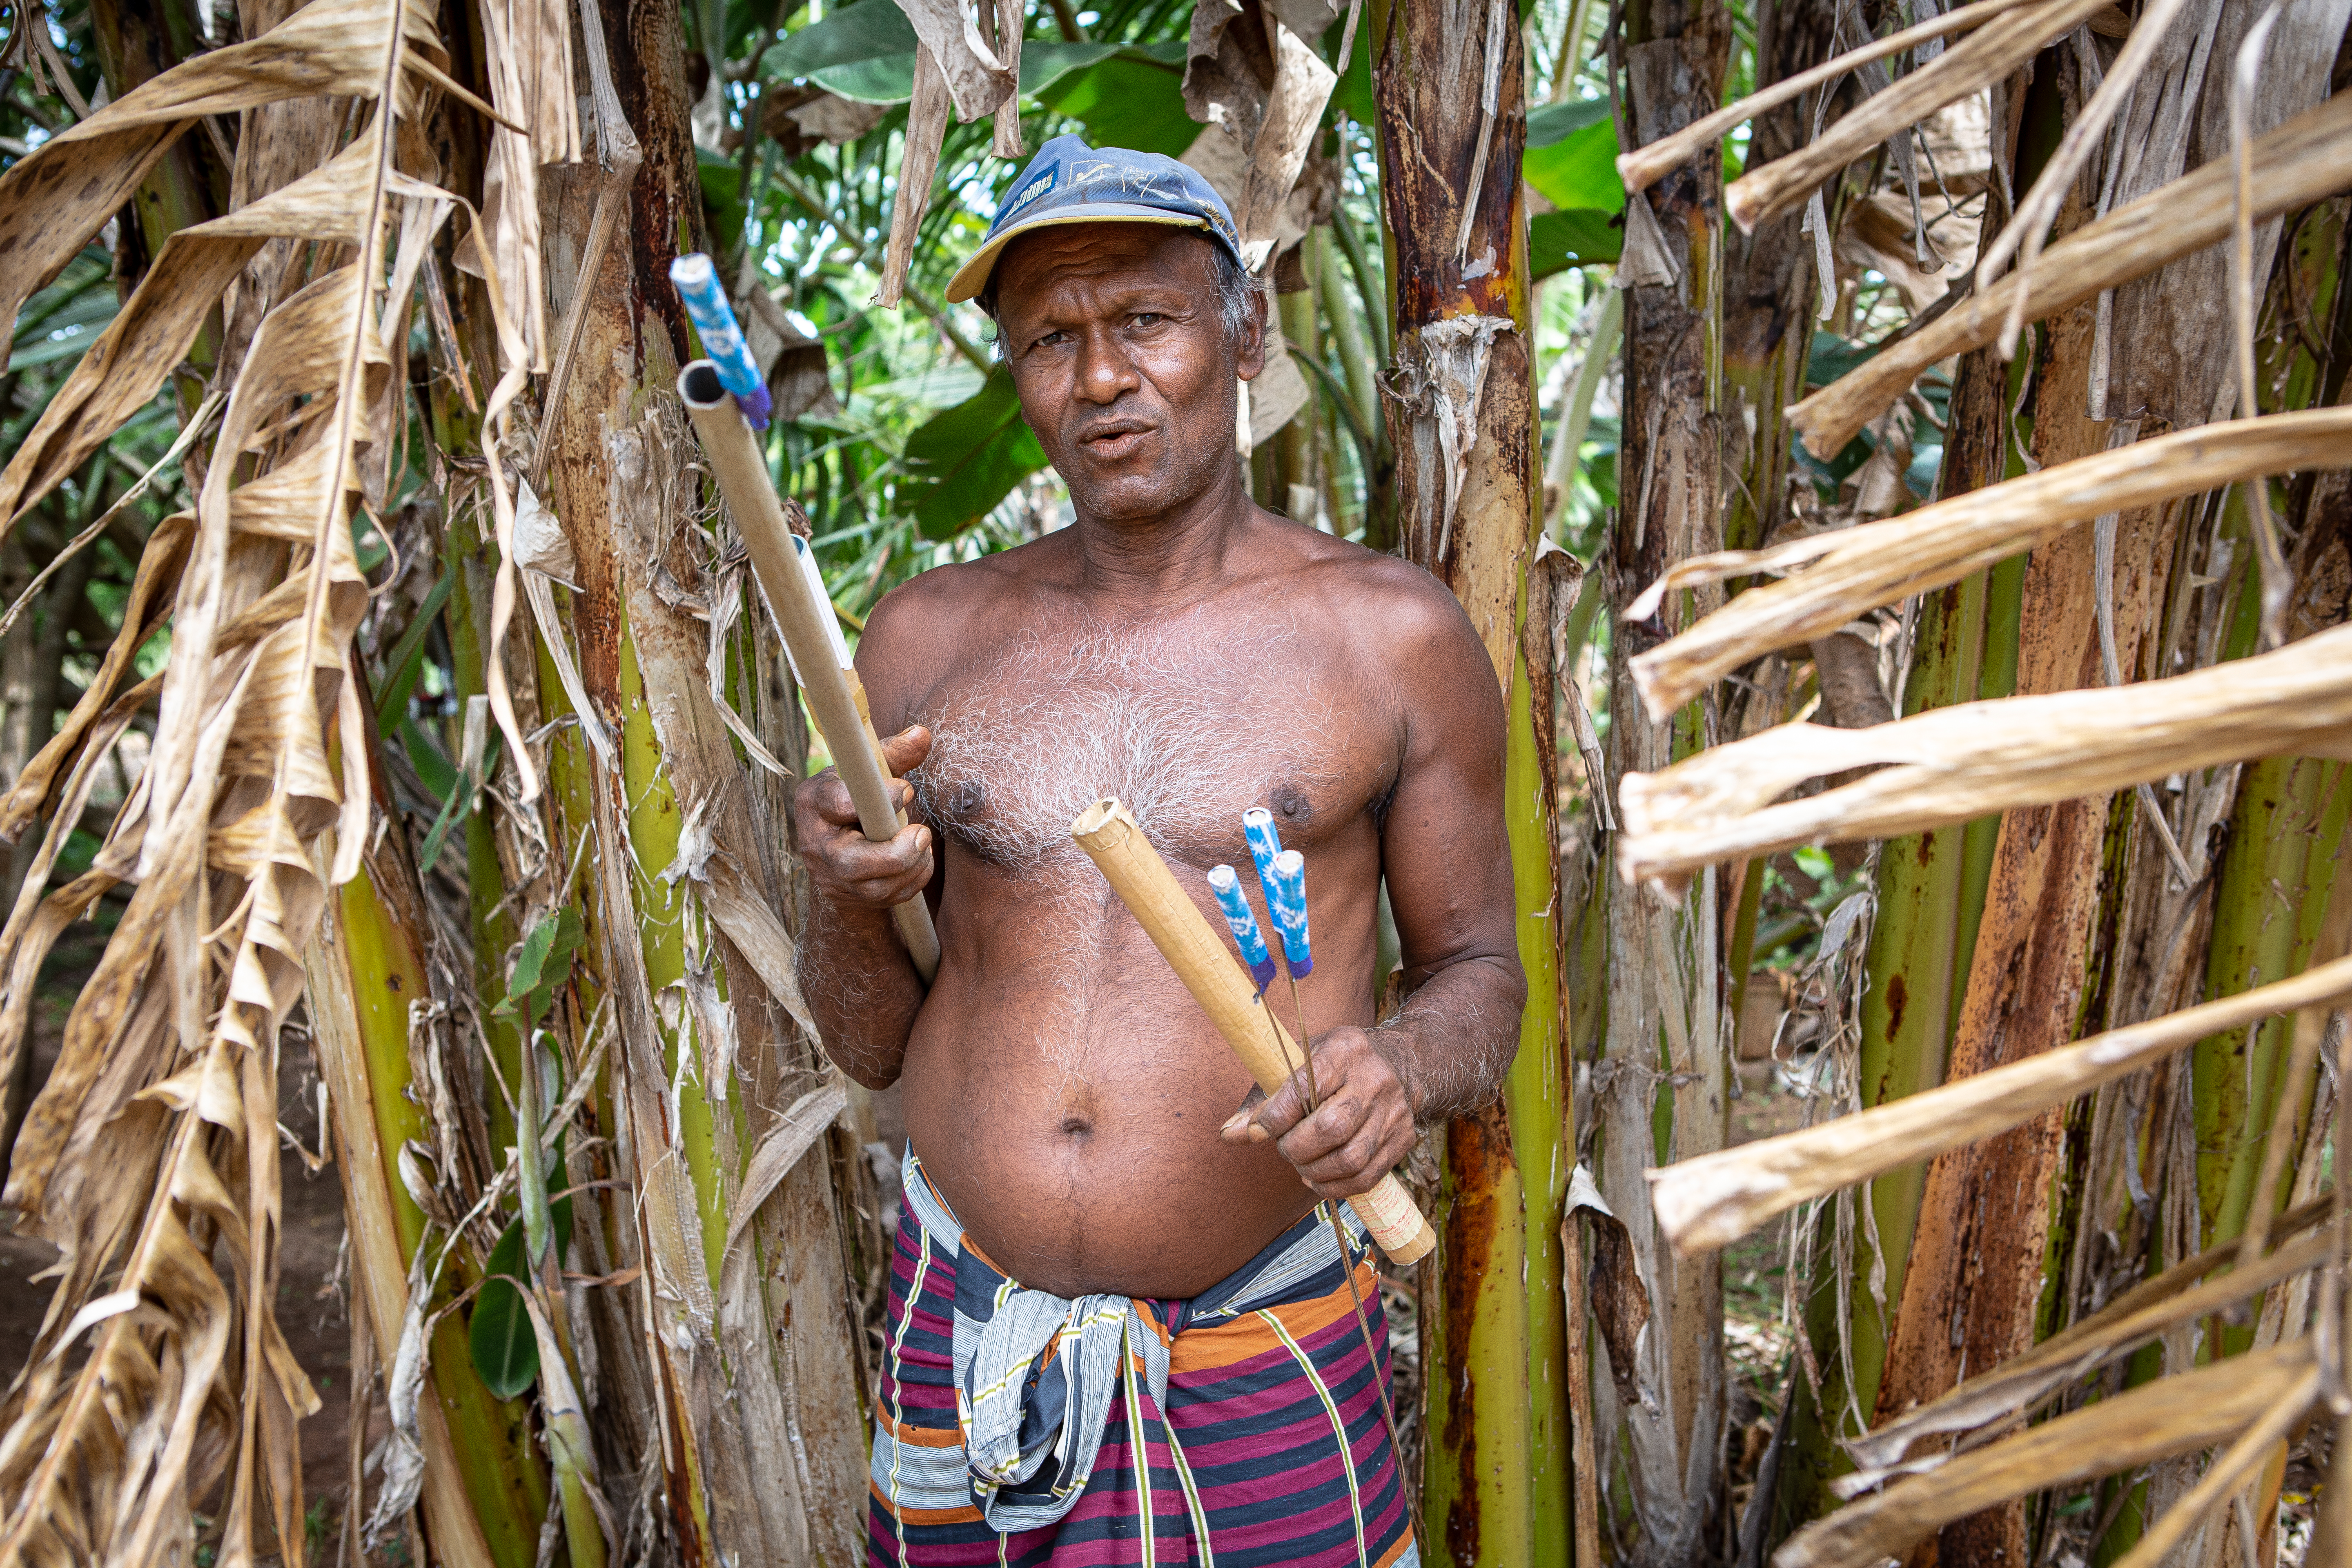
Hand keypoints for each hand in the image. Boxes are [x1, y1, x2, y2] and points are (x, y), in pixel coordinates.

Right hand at [792, 725, 934, 910]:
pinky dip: (913, 881)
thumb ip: (893, 754)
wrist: (836, 840)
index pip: (835, 802)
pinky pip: (888, 898)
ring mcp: (830, 875)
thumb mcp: (867, 771)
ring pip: (873, 887)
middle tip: (923, 833)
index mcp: (814, 801)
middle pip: (852, 862)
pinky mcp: (847, 897)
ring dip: (911, 868)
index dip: (875, 799)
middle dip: (896, 853)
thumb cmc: (855, 795)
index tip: (906, 789)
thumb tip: (922, 735)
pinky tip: (920, 860)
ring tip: (925, 843)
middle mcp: (816, 843)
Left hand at [1218, 1026, 1417, 1201]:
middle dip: (1295, 1148)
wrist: (1398, 1063)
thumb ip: (1263, 1098)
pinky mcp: (1403, 1139)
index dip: (1276, 1117)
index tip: (1258, 1131)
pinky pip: (1366, 1177)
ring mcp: (1394, 1112)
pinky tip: (1317, 1179)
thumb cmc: (1335, 1064)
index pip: (1307, 1087)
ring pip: (1350, 1159)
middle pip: (1331, 1128)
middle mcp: (1375, 1079)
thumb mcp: (1299, 1061)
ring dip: (1314, 1172)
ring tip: (1300, 1164)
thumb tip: (1230, 1134)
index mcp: (1345, 1050)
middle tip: (1284, 1148)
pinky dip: (1334, 1187)